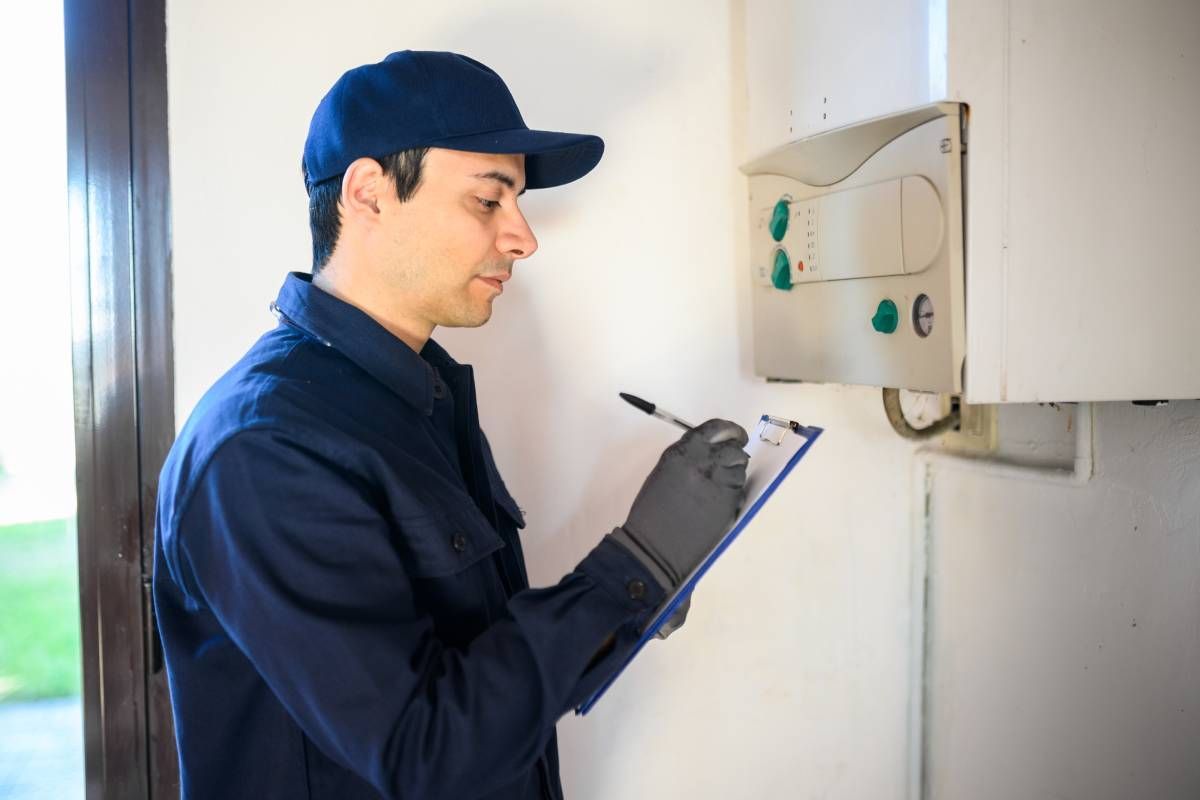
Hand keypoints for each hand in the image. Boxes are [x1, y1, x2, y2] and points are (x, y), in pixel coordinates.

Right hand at [609, 419, 749, 595]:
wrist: (654, 545)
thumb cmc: (652, 511)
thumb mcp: (666, 471)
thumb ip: (688, 457)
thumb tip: (710, 452)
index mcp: (684, 450)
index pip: (717, 428)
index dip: (731, 430)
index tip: (736, 435)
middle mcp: (705, 461)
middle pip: (735, 448)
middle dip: (735, 454)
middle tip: (731, 463)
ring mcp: (720, 482)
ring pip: (740, 470)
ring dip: (734, 476)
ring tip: (716, 490)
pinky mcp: (730, 503)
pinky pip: (740, 491)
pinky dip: (733, 495)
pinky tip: (716, 505)